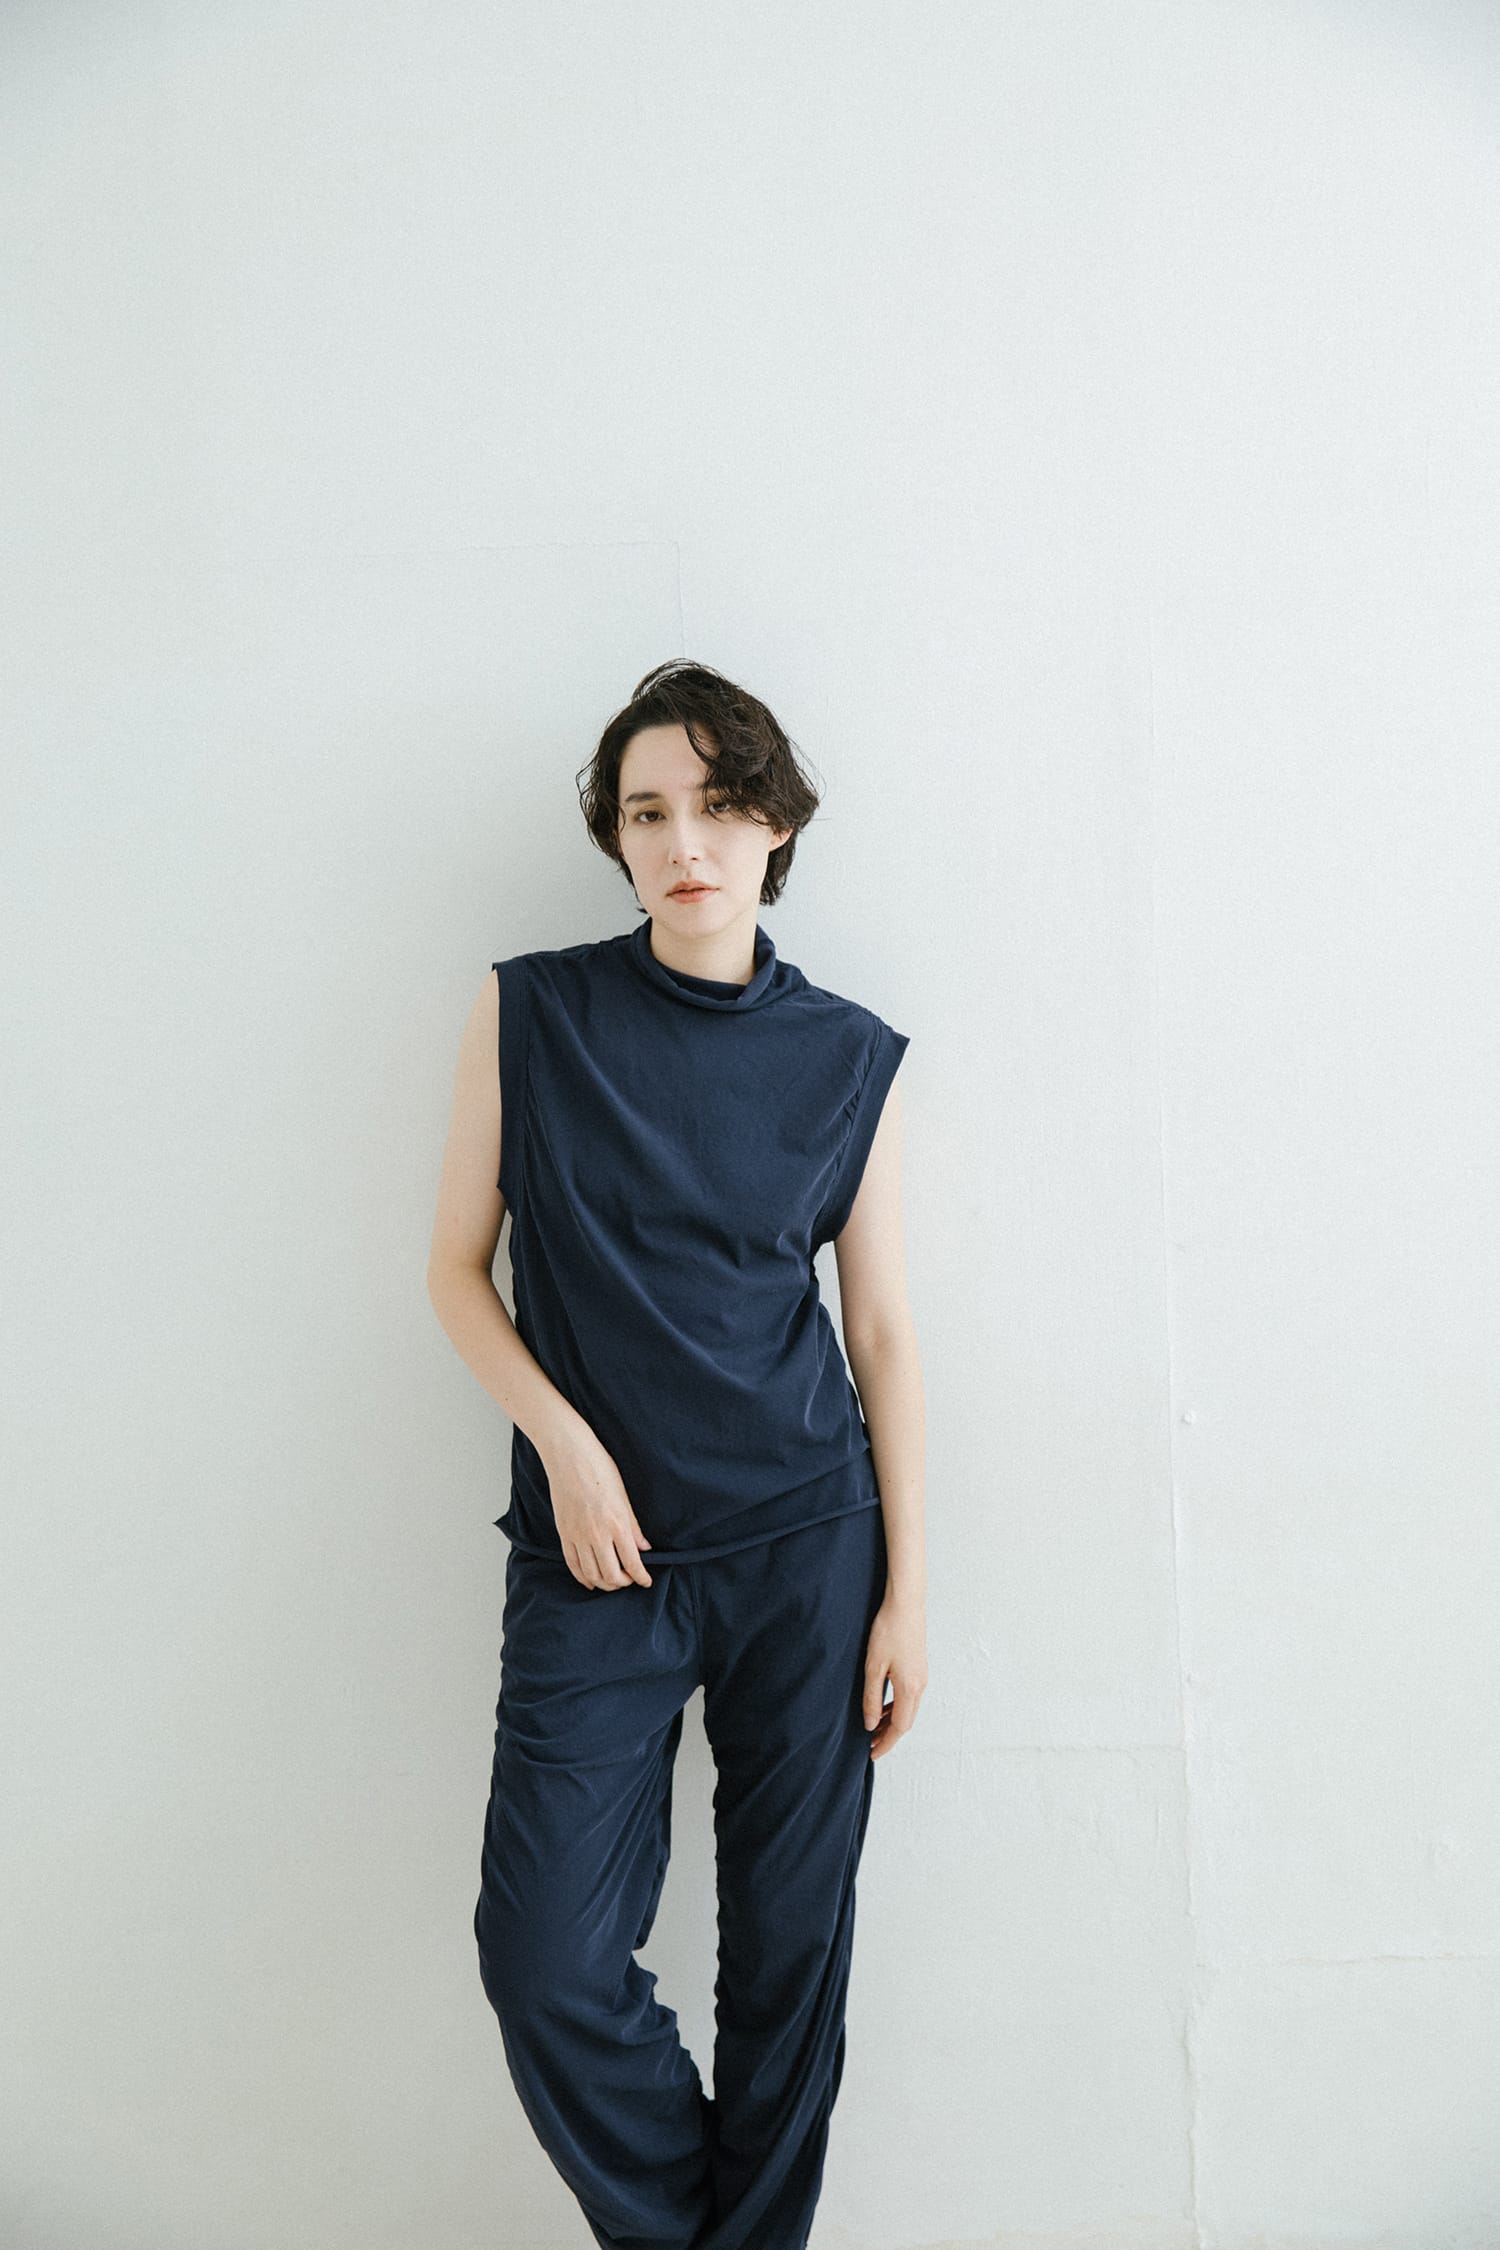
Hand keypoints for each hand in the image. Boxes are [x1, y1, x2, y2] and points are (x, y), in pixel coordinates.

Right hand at [541, 1426, 654, 1590]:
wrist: (568, 1455)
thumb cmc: (599, 1468)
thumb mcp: (624, 1496)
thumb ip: (633, 1526)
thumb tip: (644, 1548)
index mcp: (617, 1524)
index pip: (632, 1562)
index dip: (641, 1577)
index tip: (646, 1581)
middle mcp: (597, 1534)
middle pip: (611, 1575)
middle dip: (623, 1583)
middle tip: (629, 1579)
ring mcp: (577, 1535)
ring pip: (591, 1574)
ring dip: (604, 1583)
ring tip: (613, 1581)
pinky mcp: (563, 1533)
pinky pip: (572, 1564)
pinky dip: (582, 1577)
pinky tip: (590, 1580)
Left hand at [862, 1593, 926, 1759]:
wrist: (906, 1603)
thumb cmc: (888, 1630)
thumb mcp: (873, 1667)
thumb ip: (872, 1698)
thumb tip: (871, 1724)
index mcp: (910, 1688)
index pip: (900, 1727)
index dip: (886, 1743)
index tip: (873, 1754)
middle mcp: (920, 1685)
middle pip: (906, 1721)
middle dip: (889, 1736)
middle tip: (870, 1745)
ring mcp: (922, 1676)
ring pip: (909, 1709)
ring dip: (893, 1721)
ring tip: (874, 1727)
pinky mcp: (919, 1667)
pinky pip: (910, 1696)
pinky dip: (897, 1707)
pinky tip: (884, 1704)